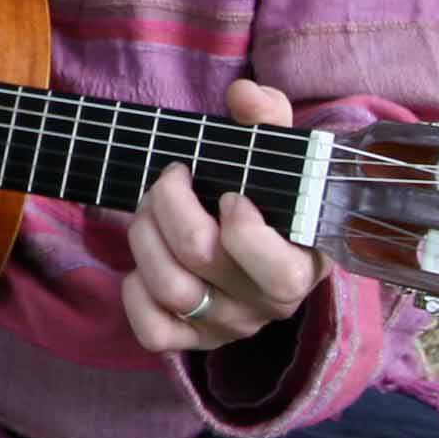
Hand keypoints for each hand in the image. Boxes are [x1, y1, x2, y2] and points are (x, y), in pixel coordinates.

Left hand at [122, 77, 327, 354]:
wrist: (254, 231)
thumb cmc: (264, 190)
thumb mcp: (275, 152)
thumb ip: (266, 118)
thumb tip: (244, 96)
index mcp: (303, 264)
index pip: (278, 272)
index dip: (244, 229)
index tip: (230, 192)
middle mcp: (269, 305)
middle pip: (201, 259)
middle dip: (168, 204)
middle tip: (169, 179)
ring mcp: (230, 326)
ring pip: (171, 289)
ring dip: (144, 236)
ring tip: (149, 210)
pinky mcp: (193, 341)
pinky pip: (153, 332)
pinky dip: (135, 294)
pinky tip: (144, 265)